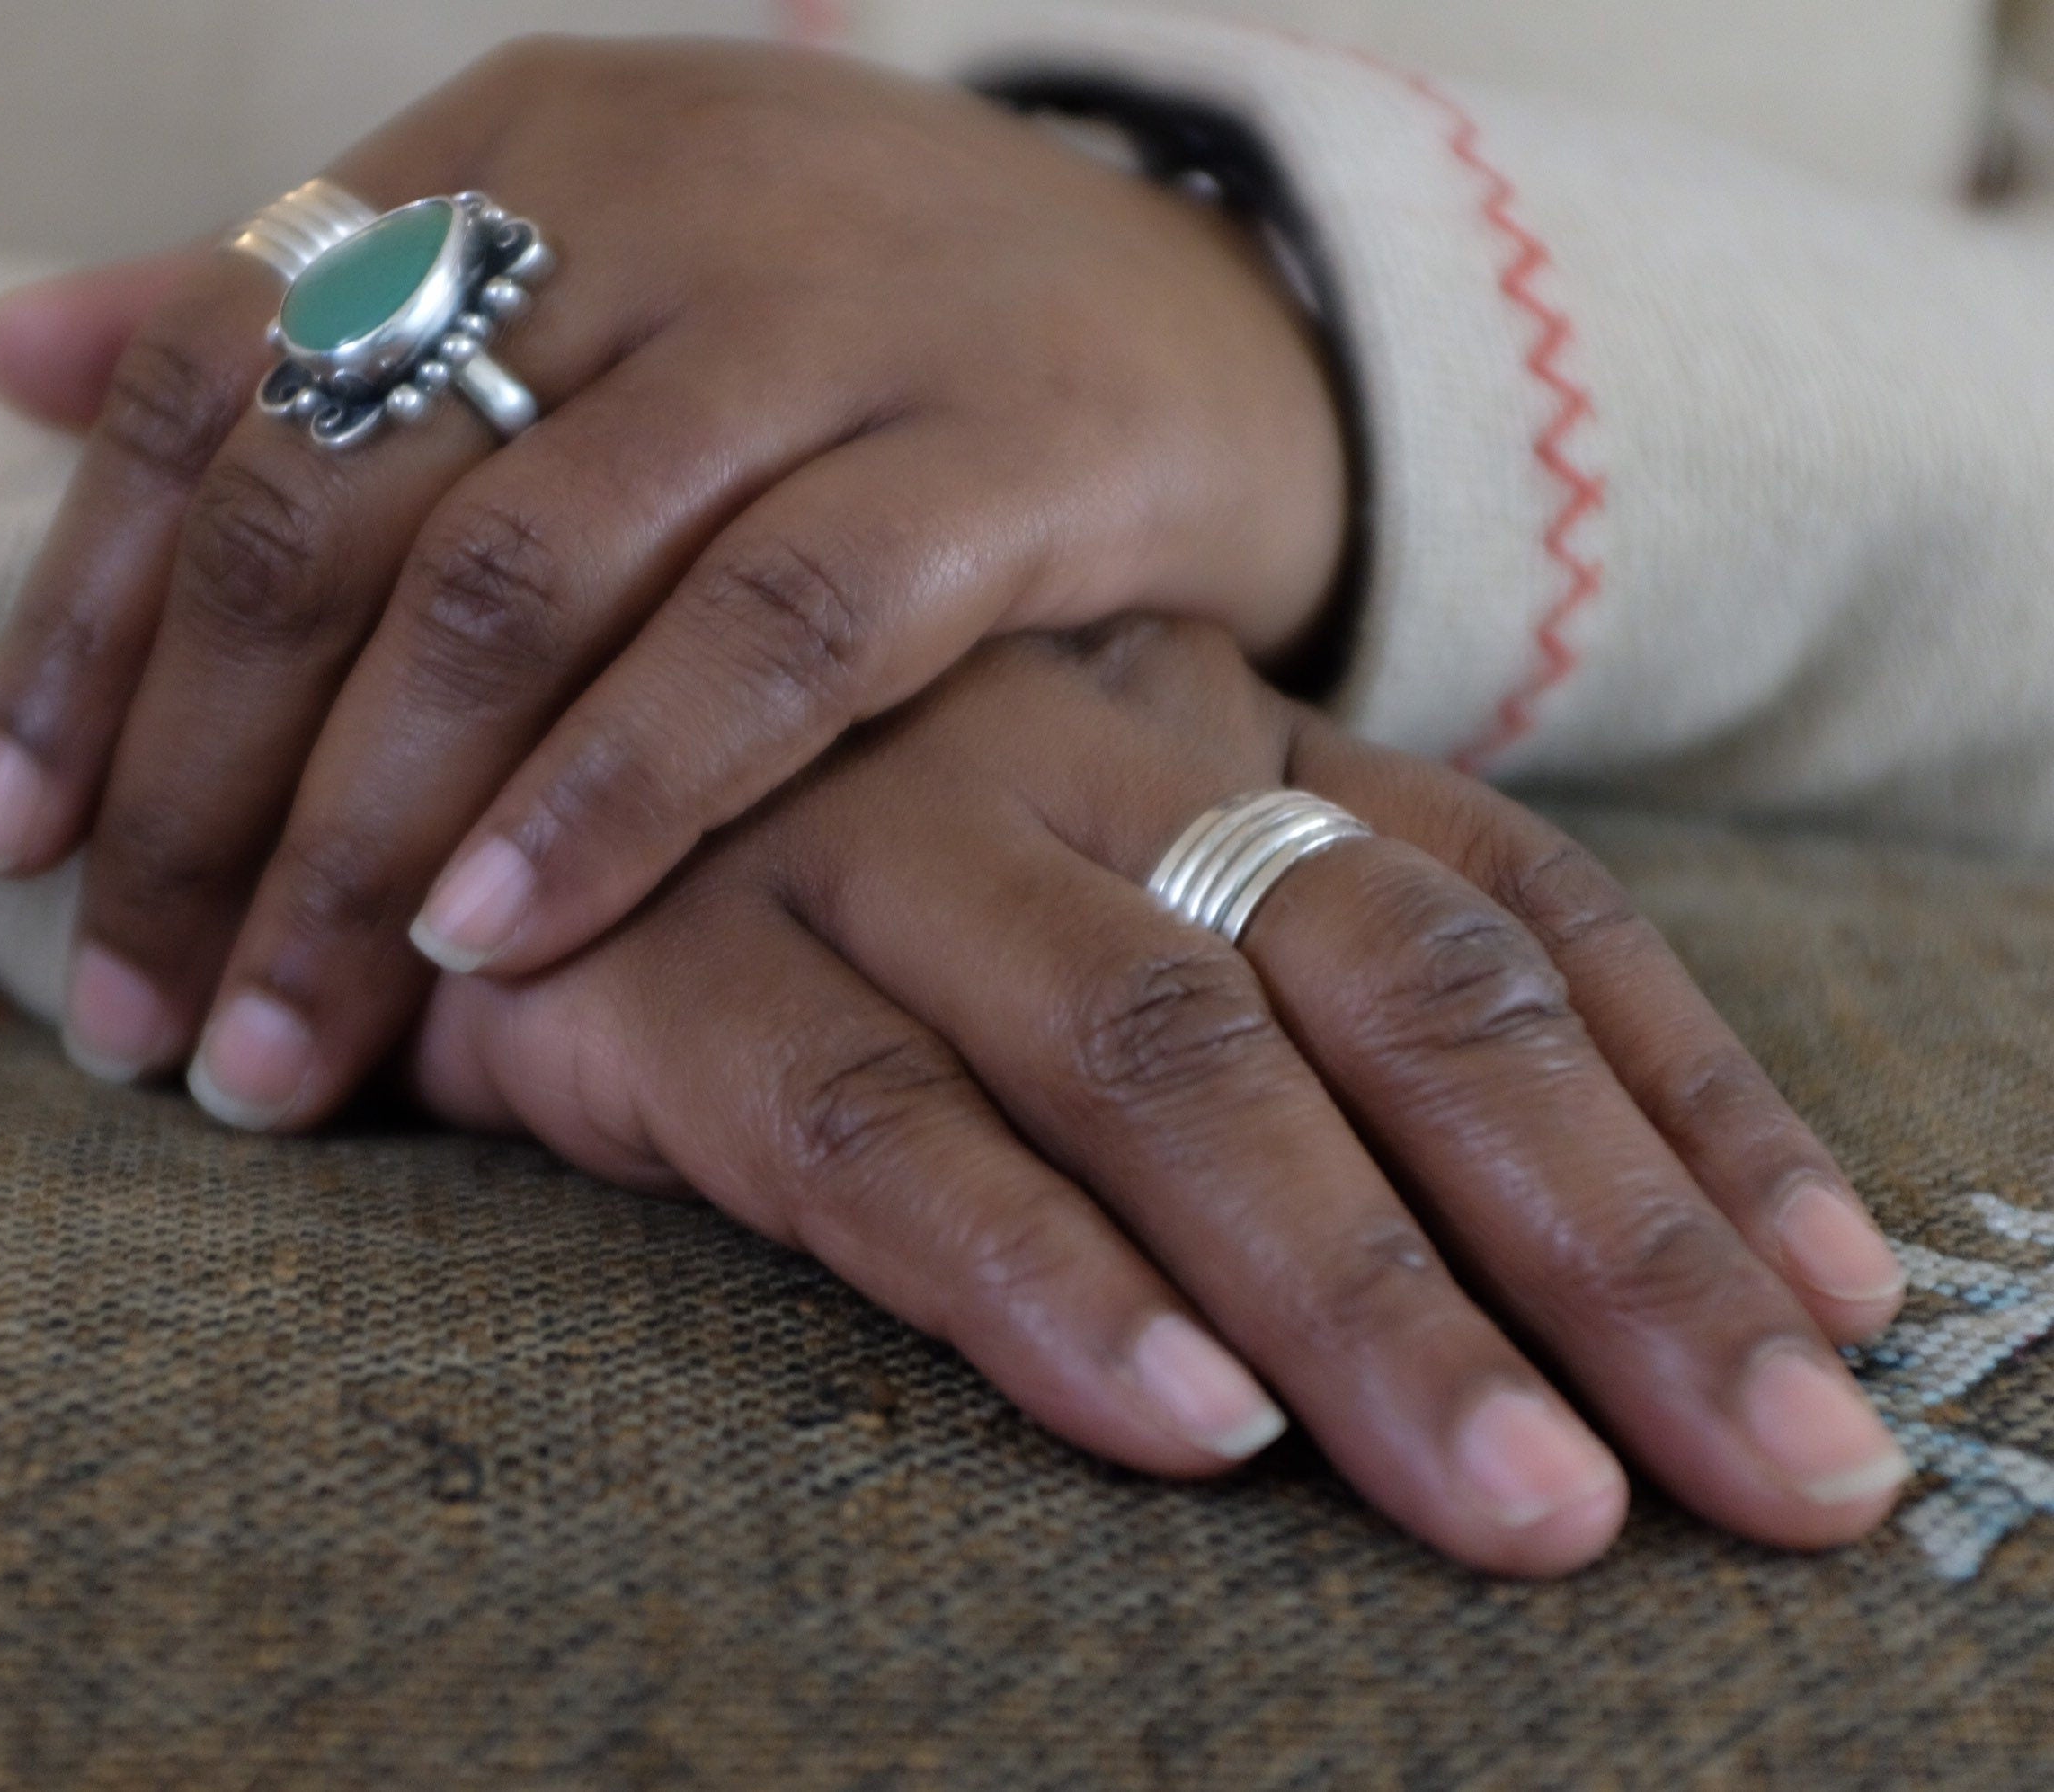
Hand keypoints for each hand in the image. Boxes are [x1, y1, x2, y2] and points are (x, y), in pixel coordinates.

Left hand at [0, 37, 1348, 1127]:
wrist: (1210, 300)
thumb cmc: (844, 328)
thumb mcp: (575, 271)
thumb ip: (308, 321)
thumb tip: (4, 356)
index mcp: (506, 153)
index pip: (210, 385)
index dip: (86, 624)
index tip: (14, 842)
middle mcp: (641, 208)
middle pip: (333, 514)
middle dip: (199, 795)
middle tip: (129, 1018)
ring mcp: (828, 322)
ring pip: (516, 588)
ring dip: (361, 842)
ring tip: (279, 1045)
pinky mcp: (1001, 452)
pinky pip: (770, 638)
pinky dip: (614, 794)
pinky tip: (495, 940)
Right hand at [404, 621, 1910, 1577]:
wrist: (460, 765)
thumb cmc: (812, 866)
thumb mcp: (1083, 878)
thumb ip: (1289, 991)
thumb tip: (1572, 1224)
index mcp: (1210, 729)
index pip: (1512, 901)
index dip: (1691, 1104)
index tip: (1834, 1306)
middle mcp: (1077, 757)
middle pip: (1390, 988)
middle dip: (1602, 1241)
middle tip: (1768, 1469)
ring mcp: (874, 842)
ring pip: (1159, 1058)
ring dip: (1355, 1293)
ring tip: (1518, 1504)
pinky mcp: (674, 961)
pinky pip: (875, 1125)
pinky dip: (1036, 1275)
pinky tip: (1174, 1419)